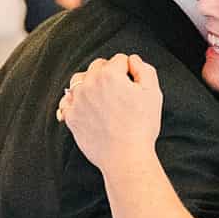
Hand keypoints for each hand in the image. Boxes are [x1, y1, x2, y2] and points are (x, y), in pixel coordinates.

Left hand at [57, 51, 163, 167]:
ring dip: (89, 83)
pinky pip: (66, 102)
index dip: (129, 70)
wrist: (126, 157)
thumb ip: (144, 69)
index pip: (119, 59)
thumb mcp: (153, 93)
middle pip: (98, 66)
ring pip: (79, 80)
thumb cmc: (141, 126)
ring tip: (100, 97)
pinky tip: (82, 106)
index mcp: (109, 74)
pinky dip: (72, 101)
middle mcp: (89, 83)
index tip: (133, 85)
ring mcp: (77, 100)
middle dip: (109, 74)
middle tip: (119, 92)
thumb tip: (132, 61)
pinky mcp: (71, 117)